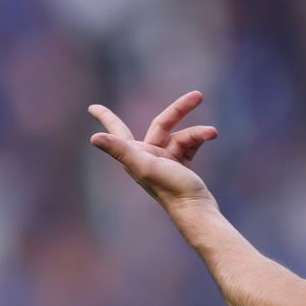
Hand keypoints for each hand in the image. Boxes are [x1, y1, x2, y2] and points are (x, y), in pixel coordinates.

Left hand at [89, 91, 218, 211]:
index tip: (92, 107)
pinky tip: (211, 136)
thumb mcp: (146, 166)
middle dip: (180, 109)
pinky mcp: (182, 165)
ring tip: (212, 133)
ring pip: (182, 136)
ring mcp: (166, 161)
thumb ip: (121, 150)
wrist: (196, 210)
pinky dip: (201, 139)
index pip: (118, 130)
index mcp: (135, 155)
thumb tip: (94, 138)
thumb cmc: (171, 189)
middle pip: (162, 124)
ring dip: (198, 133)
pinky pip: (191, 145)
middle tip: (198, 95)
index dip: (106, 117)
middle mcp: (148, 156)